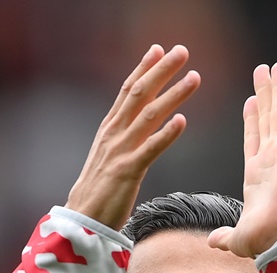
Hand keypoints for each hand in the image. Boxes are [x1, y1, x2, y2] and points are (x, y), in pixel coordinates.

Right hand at [67, 45, 200, 229]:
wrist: (82, 219)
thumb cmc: (98, 191)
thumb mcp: (108, 156)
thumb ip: (122, 137)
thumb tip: (136, 123)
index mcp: (109, 129)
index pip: (128, 91)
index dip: (144, 68)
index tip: (159, 49)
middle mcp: (114, 134)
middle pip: (140, 94)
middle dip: (162, 70)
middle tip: (182, 51)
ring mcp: (120, 151)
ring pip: (149, 115)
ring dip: (173, 95)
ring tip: (194, 78)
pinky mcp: (128, 172)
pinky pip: (150, 149)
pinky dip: (166, 134)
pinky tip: (182, 120)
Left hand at [207, 63, 276, 257]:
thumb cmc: (264, 241)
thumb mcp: (237, 237)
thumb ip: (225, 236)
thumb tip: (213, 242)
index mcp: (257, 176)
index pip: (254, 139)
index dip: (252, 119)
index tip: (251, 100)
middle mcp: (272, 160)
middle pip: (268, 119)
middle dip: (266, 95)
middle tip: (265, 70)